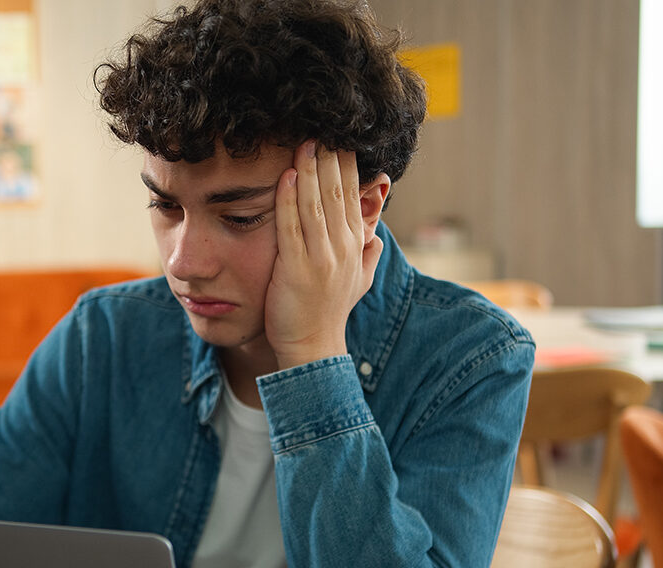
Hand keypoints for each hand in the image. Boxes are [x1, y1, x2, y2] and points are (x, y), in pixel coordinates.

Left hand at [265, 140, 383, 369]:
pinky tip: (286, 176)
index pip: (352, 194)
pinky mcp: (298, 269)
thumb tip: (375, 235)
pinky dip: (289, 200)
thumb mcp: (357, 280)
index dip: (346, 163)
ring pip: (317, 204)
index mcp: (355, 244)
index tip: (338, 136)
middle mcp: (343, 247)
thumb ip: (367, 254)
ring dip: (311, 170)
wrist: (313, 347)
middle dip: (330, 157)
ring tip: (305, 141)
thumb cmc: (329, 311)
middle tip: (322, 125)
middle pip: (337, 192)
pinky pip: (293, 227)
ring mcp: (321, 258)